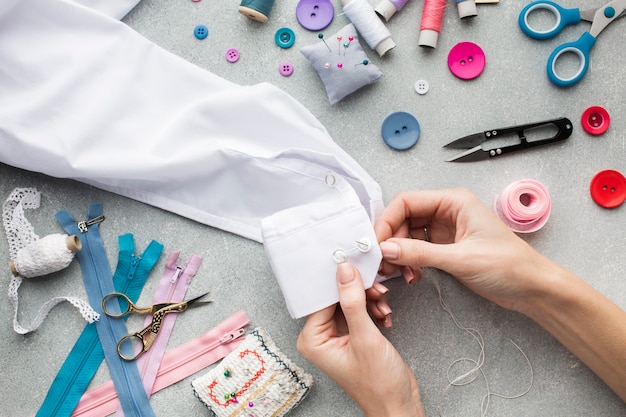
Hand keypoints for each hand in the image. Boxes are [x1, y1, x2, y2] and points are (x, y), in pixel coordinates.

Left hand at [297, 263, 424, 416]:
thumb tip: (344, 271)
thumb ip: (353, 302)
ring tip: (383, 306)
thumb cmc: (378, 384)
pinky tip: (384, 316)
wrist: (398, 403)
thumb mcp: (365, 338)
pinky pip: (360, 310)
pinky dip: (374, 308)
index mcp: (312, 339)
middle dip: (359, 291)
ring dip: (370, 299)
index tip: (353, 263)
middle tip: (376, 286)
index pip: (321, 298)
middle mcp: (320, 336)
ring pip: (350, 301)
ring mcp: (336, 335)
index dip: (339, 281)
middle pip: (336, 297)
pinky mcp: (352, 334)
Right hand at [374, 188, 554, 311]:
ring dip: (399, 254)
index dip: (387, 221)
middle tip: (383, 262)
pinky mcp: (445, 247)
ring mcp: (445, 229)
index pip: (406, 202)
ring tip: (401, 273)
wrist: (531, 288)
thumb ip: (420, 253)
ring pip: (407, 235)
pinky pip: (416, 249)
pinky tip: (413, 275)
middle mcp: (447, 211)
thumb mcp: (461, 259)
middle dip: (391, 240)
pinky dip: (409, 262)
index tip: (376, 243)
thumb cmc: (510, 265)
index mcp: (453, 201)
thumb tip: (387, 249)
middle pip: (403, 218)